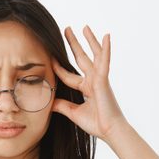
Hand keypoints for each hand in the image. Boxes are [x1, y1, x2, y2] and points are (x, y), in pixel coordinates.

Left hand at [51, 25, 128, 140]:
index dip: (58, 67)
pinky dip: (105, 49)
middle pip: (81, 58)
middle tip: (67, 30)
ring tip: (84, 27)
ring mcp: (99, 79)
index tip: (50, 57)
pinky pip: (104, 62)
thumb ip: (62, 106)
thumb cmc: (96, 123)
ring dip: (90, 40)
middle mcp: (92, 81)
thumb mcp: (73, 113)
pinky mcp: (104, 80)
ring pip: (94, 55)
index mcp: (86, 88)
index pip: (68, 75)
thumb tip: (49, 102)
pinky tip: (106, 36)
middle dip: (74, 44)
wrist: (110, 131)